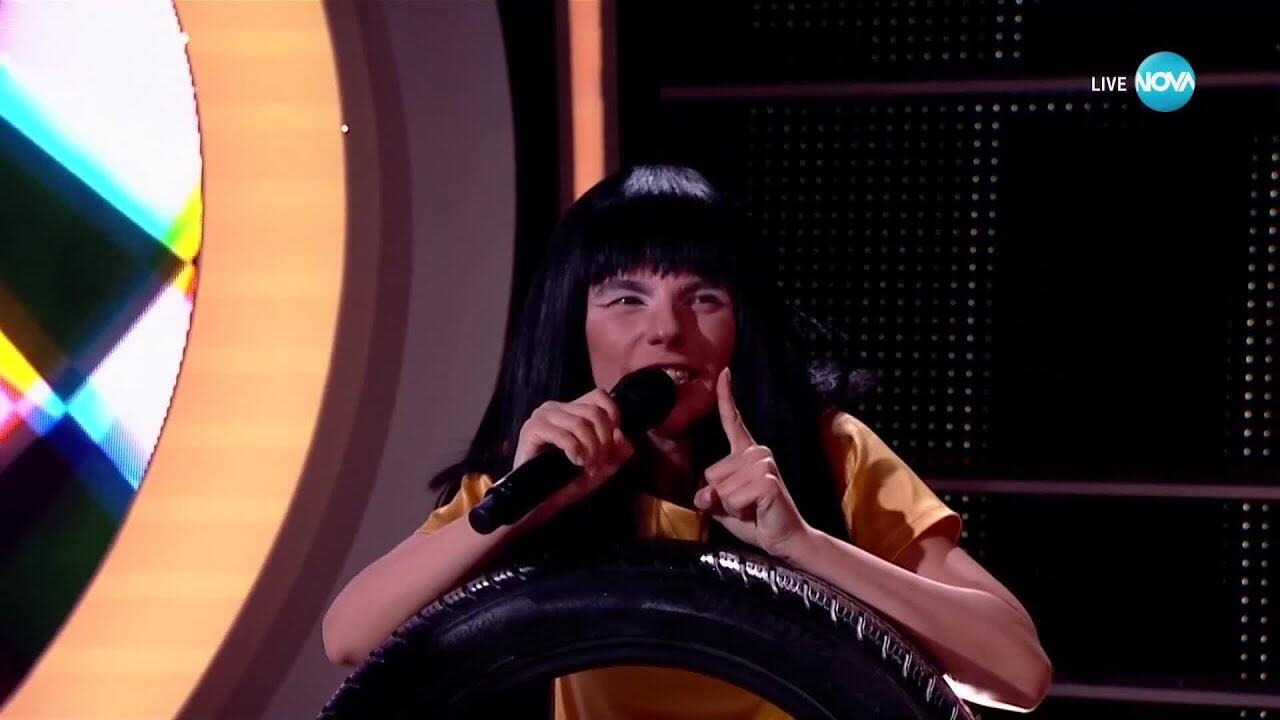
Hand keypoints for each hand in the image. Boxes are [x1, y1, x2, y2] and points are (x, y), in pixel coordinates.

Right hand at [510, 388, 634, 520]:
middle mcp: (556, 408)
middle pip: (594, 412)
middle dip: (604, 441)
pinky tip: (575, 462)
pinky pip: (563, 435)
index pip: (599, 396)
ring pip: (581, 423)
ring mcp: (542, 417)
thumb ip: (614, 454)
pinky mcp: (531, 430)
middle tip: (599, 464)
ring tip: (588, 467)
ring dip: (591, 449)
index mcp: (571, 410)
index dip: (613, 417)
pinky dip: (575, 451)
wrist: (533, 501)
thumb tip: (625, 438)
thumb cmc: (563, 483)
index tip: (612, 444)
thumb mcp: (598, 468)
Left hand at [694, 367, 813, 561]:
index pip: (733, 420)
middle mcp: (757, 451)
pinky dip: (739, 510)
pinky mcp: (768, 479)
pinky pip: (733, 497)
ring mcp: (764, 462)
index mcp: (746, 453)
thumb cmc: (754, 519)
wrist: (784, 539)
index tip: (725, 372)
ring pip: (721, 487)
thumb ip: (709, 497)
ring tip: (752, 508)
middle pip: (712, 473)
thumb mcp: (723, 507)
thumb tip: (704, 495)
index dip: (727, 397)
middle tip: (745, 505)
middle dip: (720, 497)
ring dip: (731, 505)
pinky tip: (757, 511)